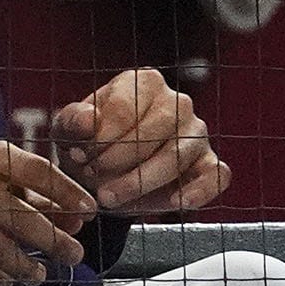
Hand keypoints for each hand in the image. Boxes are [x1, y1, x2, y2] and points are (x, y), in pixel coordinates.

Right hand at [0, 138, 95, 285]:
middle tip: (73, 255)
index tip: (89, 211)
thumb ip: (24, 189)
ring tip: (37, 275)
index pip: (36, 170)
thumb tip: (72, 216)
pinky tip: (0, 282)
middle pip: (21, 215)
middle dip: (53, 240)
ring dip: (23, 266)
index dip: (67, 192)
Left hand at [50, 66, 230, 216]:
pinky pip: (216, 175)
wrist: (102, 178)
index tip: (80, 157)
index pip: (126, 107)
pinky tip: (178, 203)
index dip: (101, 137)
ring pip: (179, 154)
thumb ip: (72, 121)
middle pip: (155, 129)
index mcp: (143, 83)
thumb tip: (88, 119)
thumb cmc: (87, 145)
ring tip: (111, 198)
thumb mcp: (67, 131)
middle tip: (93, 179)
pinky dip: (200, 190)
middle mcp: (177, 102)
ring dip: (142, 181)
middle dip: (119, 160)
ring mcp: (197, 133)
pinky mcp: (209, 163)